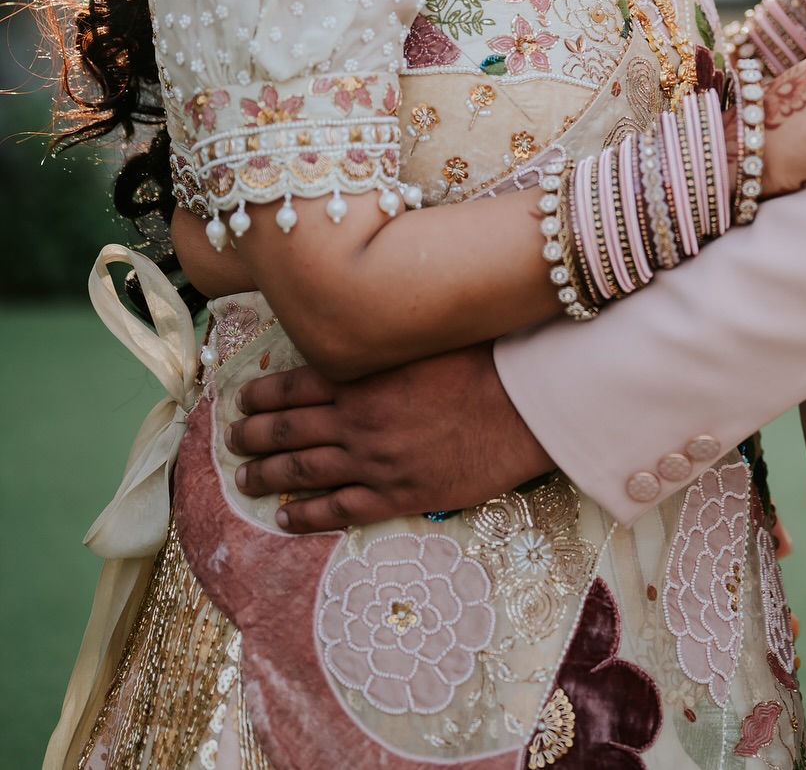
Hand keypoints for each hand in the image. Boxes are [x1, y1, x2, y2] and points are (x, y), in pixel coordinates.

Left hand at [225, 343, 551, 532]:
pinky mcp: (398, 495)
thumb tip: (359, 337)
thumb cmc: (484, 361)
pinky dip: (306, 515)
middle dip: (253, 436)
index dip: (262, 395)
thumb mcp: (426, 339)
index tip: (243, 401)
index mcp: (364, 377)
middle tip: (233, 440)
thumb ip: (385, 344)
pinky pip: (339, 509)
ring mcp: (375, 461)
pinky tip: (286, 517)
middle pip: (288, 430)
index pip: (293, 386)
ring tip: (244, 478)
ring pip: (303, 471)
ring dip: (268, 476)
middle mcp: (359, 420)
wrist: (524, 407)